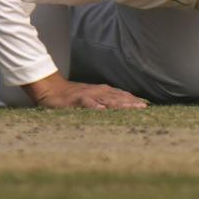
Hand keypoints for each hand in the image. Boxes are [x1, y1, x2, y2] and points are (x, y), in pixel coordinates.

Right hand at [22, 72, 147, 109]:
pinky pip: (88, 104)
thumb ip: (103, 102)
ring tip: (132, 107)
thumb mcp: (90, 98)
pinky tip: (103, 110)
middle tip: (145, 108)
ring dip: (120, 103)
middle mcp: (98, 92)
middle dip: (132, 102)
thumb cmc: (71, 97)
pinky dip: (96, 107)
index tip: (147, 106)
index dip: (134, 100)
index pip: (122, 96)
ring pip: (107, 99)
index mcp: (102, 92)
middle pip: (118, 97)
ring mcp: (88, 95)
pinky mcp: (77, 100)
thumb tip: (119, 108)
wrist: (51, 88)